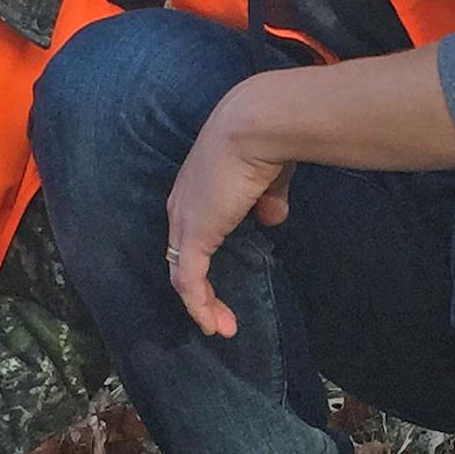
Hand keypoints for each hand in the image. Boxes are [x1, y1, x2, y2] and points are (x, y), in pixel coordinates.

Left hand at [165, 87, 293, 338]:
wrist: (256, 125)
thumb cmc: (266, 141)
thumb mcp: (267, 177)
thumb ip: (266, 199)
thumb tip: (272, 219)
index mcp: (195, 189)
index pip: (190, 233)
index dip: (201, 259)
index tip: (220, 283)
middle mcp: (182, 206)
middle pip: (182, 258)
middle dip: (200, 290)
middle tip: (220, 316)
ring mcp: (185, 221)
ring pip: (183, 275)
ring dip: (202, 305)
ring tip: (222, 327)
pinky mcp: (194, 235)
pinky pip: (189, 281)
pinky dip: (199, 305)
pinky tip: (213, 324)